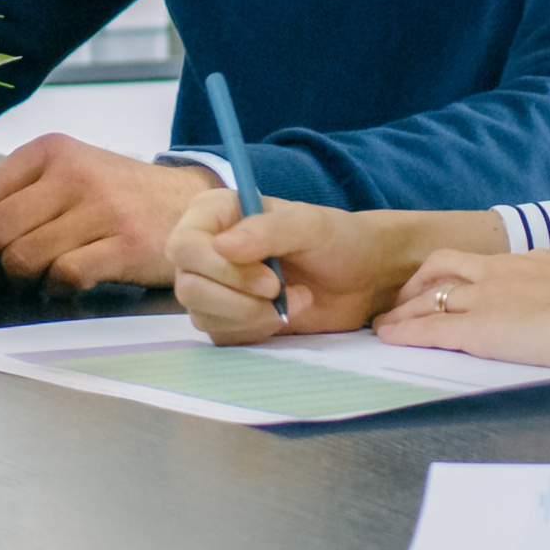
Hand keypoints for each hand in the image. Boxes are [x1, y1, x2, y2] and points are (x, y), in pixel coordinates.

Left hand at [0, 132, 207, 288]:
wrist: (187, 203)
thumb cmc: (113, 194)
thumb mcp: (63, 172)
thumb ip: (10, 190)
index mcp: (48, 151)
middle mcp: (72, 174)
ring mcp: (102, 208)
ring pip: (23, 259)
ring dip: (23, 280)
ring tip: (39, 277)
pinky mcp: (126, 244)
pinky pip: (65, 277)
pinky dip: (57, 289)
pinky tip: (68, 283)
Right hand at [169, 193, 480, 342]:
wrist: (364, 277)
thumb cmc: (338, 239)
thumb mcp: (310, 225)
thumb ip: (267, 231)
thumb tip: (220, 246)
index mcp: (214, 214)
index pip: (185, 246)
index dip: (220, 269)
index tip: (270, 280)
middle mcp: (204, 250)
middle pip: (189, 286)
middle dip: (239, 299)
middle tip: (283, 292)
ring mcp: (213, 288)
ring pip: (203, 315)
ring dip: (252, 316)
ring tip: (296, 300)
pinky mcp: (227, 319)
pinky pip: (222, 336)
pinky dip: (256, 331)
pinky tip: (286, 316)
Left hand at [369, 249, 549, 369]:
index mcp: (531, 263)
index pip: (478, 262)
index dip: (451, 274)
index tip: (439, 286)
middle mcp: (503, 271)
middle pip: (443, 268)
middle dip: (417, 285)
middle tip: (402, 302)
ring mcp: (490, 297)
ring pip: (429, 295)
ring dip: (403, 309)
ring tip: (386, 324)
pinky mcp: (482, 329)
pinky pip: (430, 327)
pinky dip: (404, 331)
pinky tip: (388, 338)